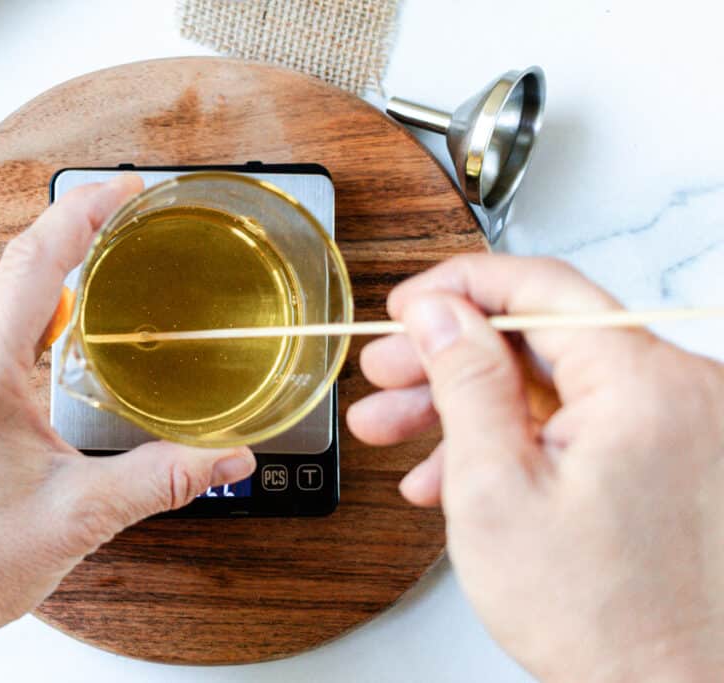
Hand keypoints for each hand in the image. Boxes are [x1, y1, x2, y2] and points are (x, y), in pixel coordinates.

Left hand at [0, 176, 254, 680]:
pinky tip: (64, 332)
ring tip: (107, 261)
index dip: (84, 211)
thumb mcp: (79, 514)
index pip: (36, 260)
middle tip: (129, 214)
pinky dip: (31, 314)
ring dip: (53, 275)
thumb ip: (163, 478)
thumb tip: (228, 458)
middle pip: (15, 266)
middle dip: (75, 232)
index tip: (126, 187)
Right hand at [347, 255, 723, 680]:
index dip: (456, 289)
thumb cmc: (600, 619)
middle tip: (387, 375)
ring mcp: (680, 424)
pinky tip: (457, 469)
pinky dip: (517, 437)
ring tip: (399, 430)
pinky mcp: (671, 456)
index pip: (539, 287)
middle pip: (539, 336)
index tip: (407, 307)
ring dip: (469, 404)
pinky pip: (581, 422)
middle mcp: (678, 390)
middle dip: (447, 357)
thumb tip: (440, 314)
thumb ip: (466, 384)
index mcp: (642, 384)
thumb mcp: (495, 490)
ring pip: (552, 382)